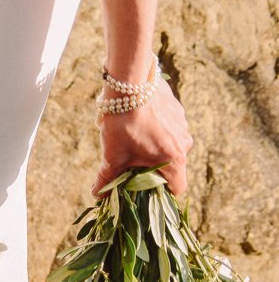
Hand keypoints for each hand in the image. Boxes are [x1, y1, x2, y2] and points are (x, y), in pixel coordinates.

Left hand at [95, 78, 192, 195]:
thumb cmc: (123, 124)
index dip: (163, 194)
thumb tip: (97, 195)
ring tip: (133, 146)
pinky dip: (157, 134)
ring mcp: (184, 126)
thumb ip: (106, 179)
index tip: (147, 192)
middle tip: (133, 169)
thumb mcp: (112, 156)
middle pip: (173, 168)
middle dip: (154, 172)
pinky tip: (140, 128)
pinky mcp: (178, 112)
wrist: (130, 86)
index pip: (178, 188)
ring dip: (156, 152)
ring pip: (171, 148)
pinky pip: (170, 131)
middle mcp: (185, 144)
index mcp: (174, 159)